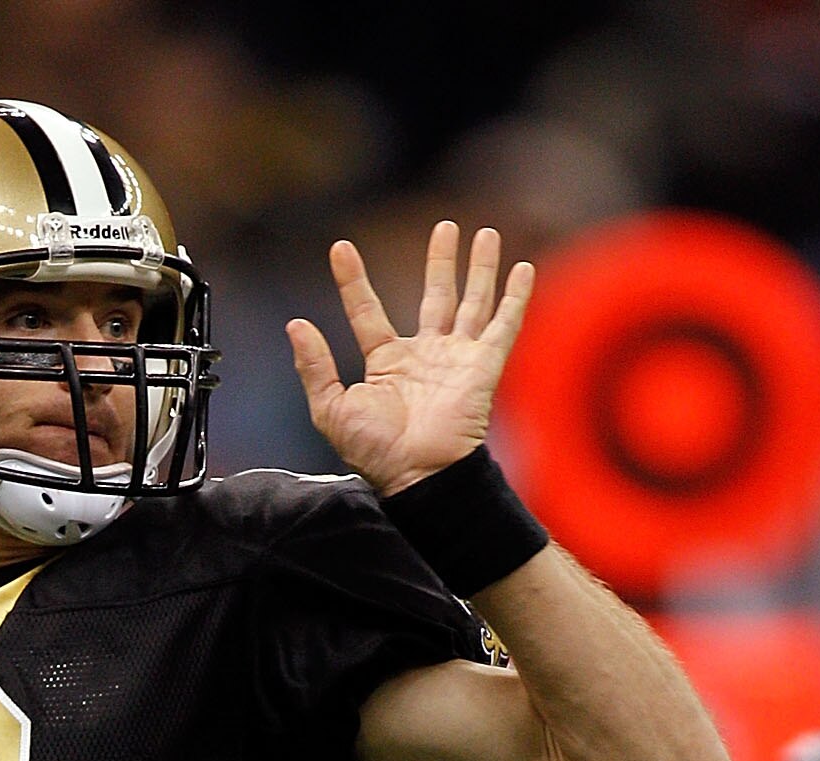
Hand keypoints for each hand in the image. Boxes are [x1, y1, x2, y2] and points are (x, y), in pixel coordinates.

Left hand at [289, 220, 533, 497]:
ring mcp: (456, 358)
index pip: (367, 311)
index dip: (353, 281)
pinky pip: (503, 325)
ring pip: (471, 301)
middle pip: (435, 296)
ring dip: (479, 268)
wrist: (418, 474)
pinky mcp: (484, 365)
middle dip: (440, 262)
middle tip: (444, 227)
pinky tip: (522, 268)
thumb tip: (296, 325)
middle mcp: (424, 355)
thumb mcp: (331, 409)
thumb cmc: (375, 451)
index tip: (339, 248)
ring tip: (485, 233)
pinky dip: (515, 297)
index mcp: (386, 363)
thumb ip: (315, 367)